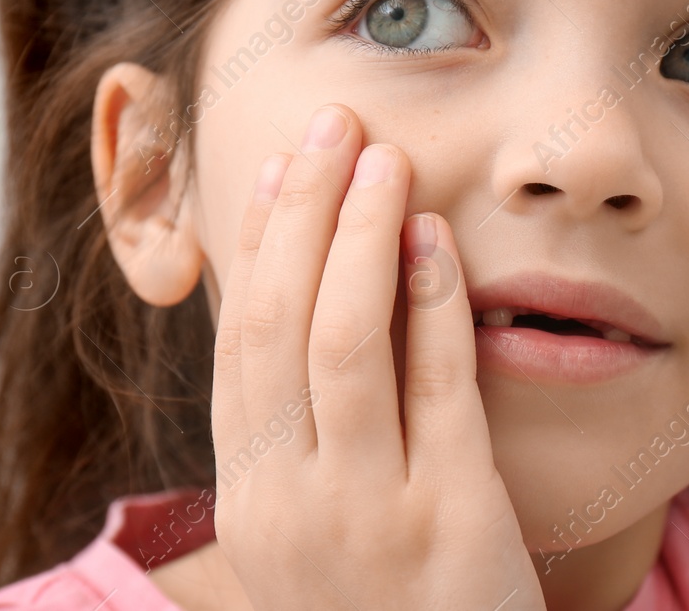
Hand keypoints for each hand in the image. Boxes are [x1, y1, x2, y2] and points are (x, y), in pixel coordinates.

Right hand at [211, 104, 542, 610]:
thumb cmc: (386, 602)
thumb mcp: (320, 522)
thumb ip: (309, 430)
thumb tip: (305, 303)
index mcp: (252, 496)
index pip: (239, 343)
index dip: (258, 244)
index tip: (280, 162)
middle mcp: (290, 504)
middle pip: (278, 327)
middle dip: (304, 214)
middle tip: (335, 125)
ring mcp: (365, 517)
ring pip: (342, 348)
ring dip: (360, 238)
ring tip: (385, 159)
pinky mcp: (449, 525)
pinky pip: (435, 395)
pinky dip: (431, 306)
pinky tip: (439, 239)